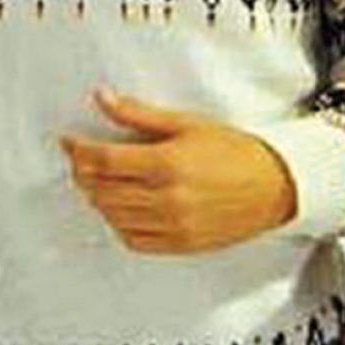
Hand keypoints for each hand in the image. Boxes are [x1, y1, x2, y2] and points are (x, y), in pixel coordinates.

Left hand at [61, 89, 295, 253]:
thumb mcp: (188, 124)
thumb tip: (103, 98)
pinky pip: (133, 240)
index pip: (103, 161)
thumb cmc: (236, 151)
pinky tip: (120, 209)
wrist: (276, 186)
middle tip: (79, 159)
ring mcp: (173, 226)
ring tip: (97, 182)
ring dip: (97, 198)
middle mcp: (166, 198)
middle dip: (82, 173)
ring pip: (113, 216)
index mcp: (167, 163)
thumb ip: (140, 115)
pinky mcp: (180, 245)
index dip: (78, 150)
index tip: (68, 141)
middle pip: (102, 190)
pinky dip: (118, 224)